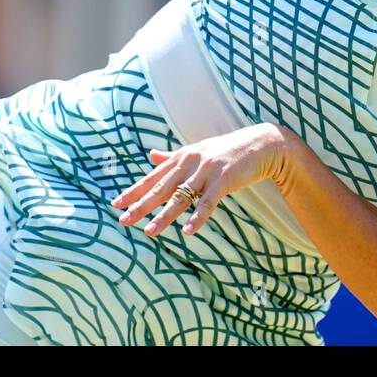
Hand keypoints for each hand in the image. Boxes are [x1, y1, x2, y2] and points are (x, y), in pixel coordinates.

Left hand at [111, 123, 289, 236]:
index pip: (153, 177)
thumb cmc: (227, 150)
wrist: (261, 144)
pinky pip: (208, 202)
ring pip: (181, 197)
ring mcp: (207, 171)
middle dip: (142, 205)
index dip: (134, 191)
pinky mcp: (224, 180)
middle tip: (123, 220)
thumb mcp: (197, 151)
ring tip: (150, 232)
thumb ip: (172, 156)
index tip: (115, 204)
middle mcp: (191, 162)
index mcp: (182, 157)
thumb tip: (150, 155)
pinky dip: (197, 217)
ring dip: (165, 215)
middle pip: (161, 187)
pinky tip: (187, 231)